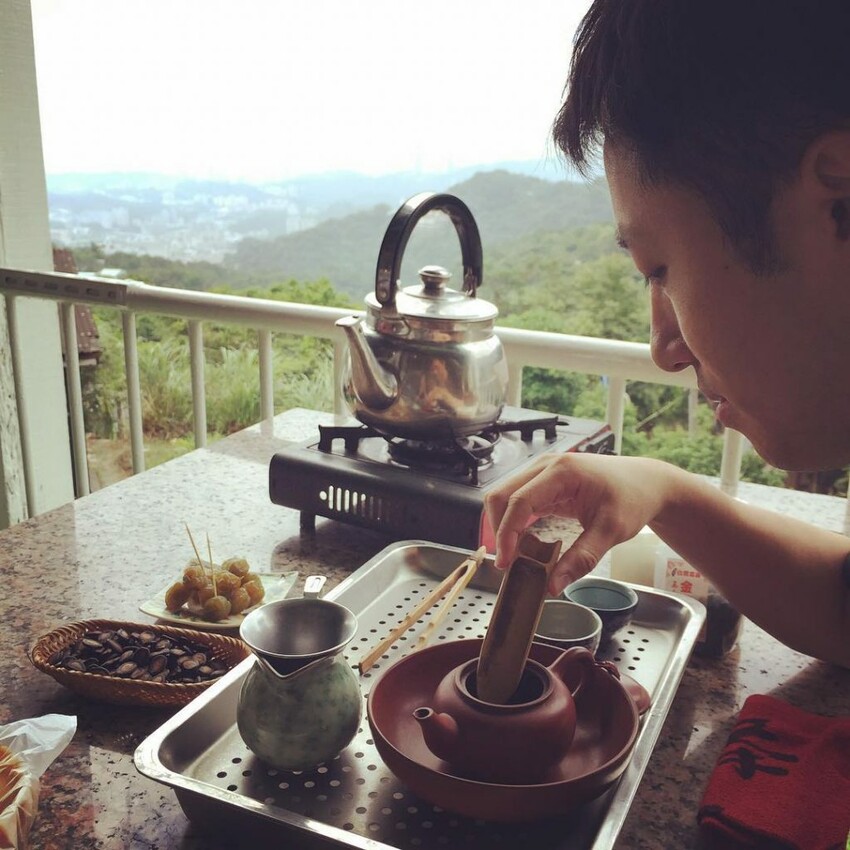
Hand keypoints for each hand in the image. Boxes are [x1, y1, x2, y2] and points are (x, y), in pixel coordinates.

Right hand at [484, 453, 672, 594]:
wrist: (646, 483)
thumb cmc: (633, 499)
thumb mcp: (611, 531)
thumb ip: (582, 558)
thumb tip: (554, 585)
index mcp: (562, 472)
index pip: (519, 501)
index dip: (506, 533)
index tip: (507, 562)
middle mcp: (546, 466)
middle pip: (502, 495)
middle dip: (498, 530)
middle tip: (507, 563)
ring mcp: (543, 471)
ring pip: (504, 496)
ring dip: (503, 526)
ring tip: (515, 556)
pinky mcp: (544, 482)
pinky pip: (517, 500)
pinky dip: (514, 522)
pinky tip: (523, 544)